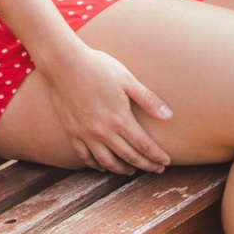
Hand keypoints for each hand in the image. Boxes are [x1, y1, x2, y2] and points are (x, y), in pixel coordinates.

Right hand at [43, 45, 172, 174]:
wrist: (64, 63)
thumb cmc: (98, 67)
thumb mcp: (127, 79)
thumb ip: (148, 99)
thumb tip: (169, 116)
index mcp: (119, 118)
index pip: (143, 145)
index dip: (156, 156)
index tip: (166, 162)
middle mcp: (103, 131)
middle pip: (128, 156)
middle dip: (145, 165)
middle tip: (156, 170)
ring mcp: (86, 134)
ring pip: (107, 162)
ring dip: (122, 169)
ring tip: (131, 171)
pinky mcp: (72, 132)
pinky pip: (85, 157)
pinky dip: (96, 165)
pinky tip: (102, 166)